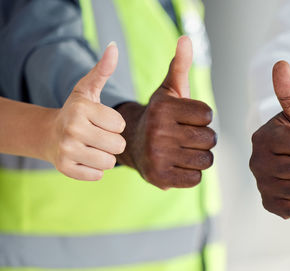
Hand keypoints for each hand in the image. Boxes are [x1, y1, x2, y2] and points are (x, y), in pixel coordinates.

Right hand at [46, 42, 125, 180]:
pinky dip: (94, 169)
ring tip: (92, 147)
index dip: (115, 124)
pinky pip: (98, 175)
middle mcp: (72, 129)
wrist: (49, 134)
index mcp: (81, 109)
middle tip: (99, 136)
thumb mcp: (88, 89)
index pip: (120, 125)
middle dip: (113, 142)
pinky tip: (85, 158)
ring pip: (109, 162)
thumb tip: (113, 47)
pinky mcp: (65, 169)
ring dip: (105, 156)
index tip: (101, 121)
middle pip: (118, 145)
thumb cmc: (78, 111)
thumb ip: (103, 70)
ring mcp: (67, 151)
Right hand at [116, 36, 215, 189]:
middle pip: (209, 139)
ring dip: (201, 156)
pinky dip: (193, 173)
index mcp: (163, 108)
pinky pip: (196, 178)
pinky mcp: (159, 178)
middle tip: (187, 136)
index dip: (203, 118)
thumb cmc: (160, 115)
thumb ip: (180, 65)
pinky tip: (179, 164)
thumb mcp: (169, 89)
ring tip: (185, 150)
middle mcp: (158, 132)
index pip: (208, 115)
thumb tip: (186, 39)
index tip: (188, 118)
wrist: (133, 144)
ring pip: (206, 159)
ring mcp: (157, 156)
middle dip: (204, 138)